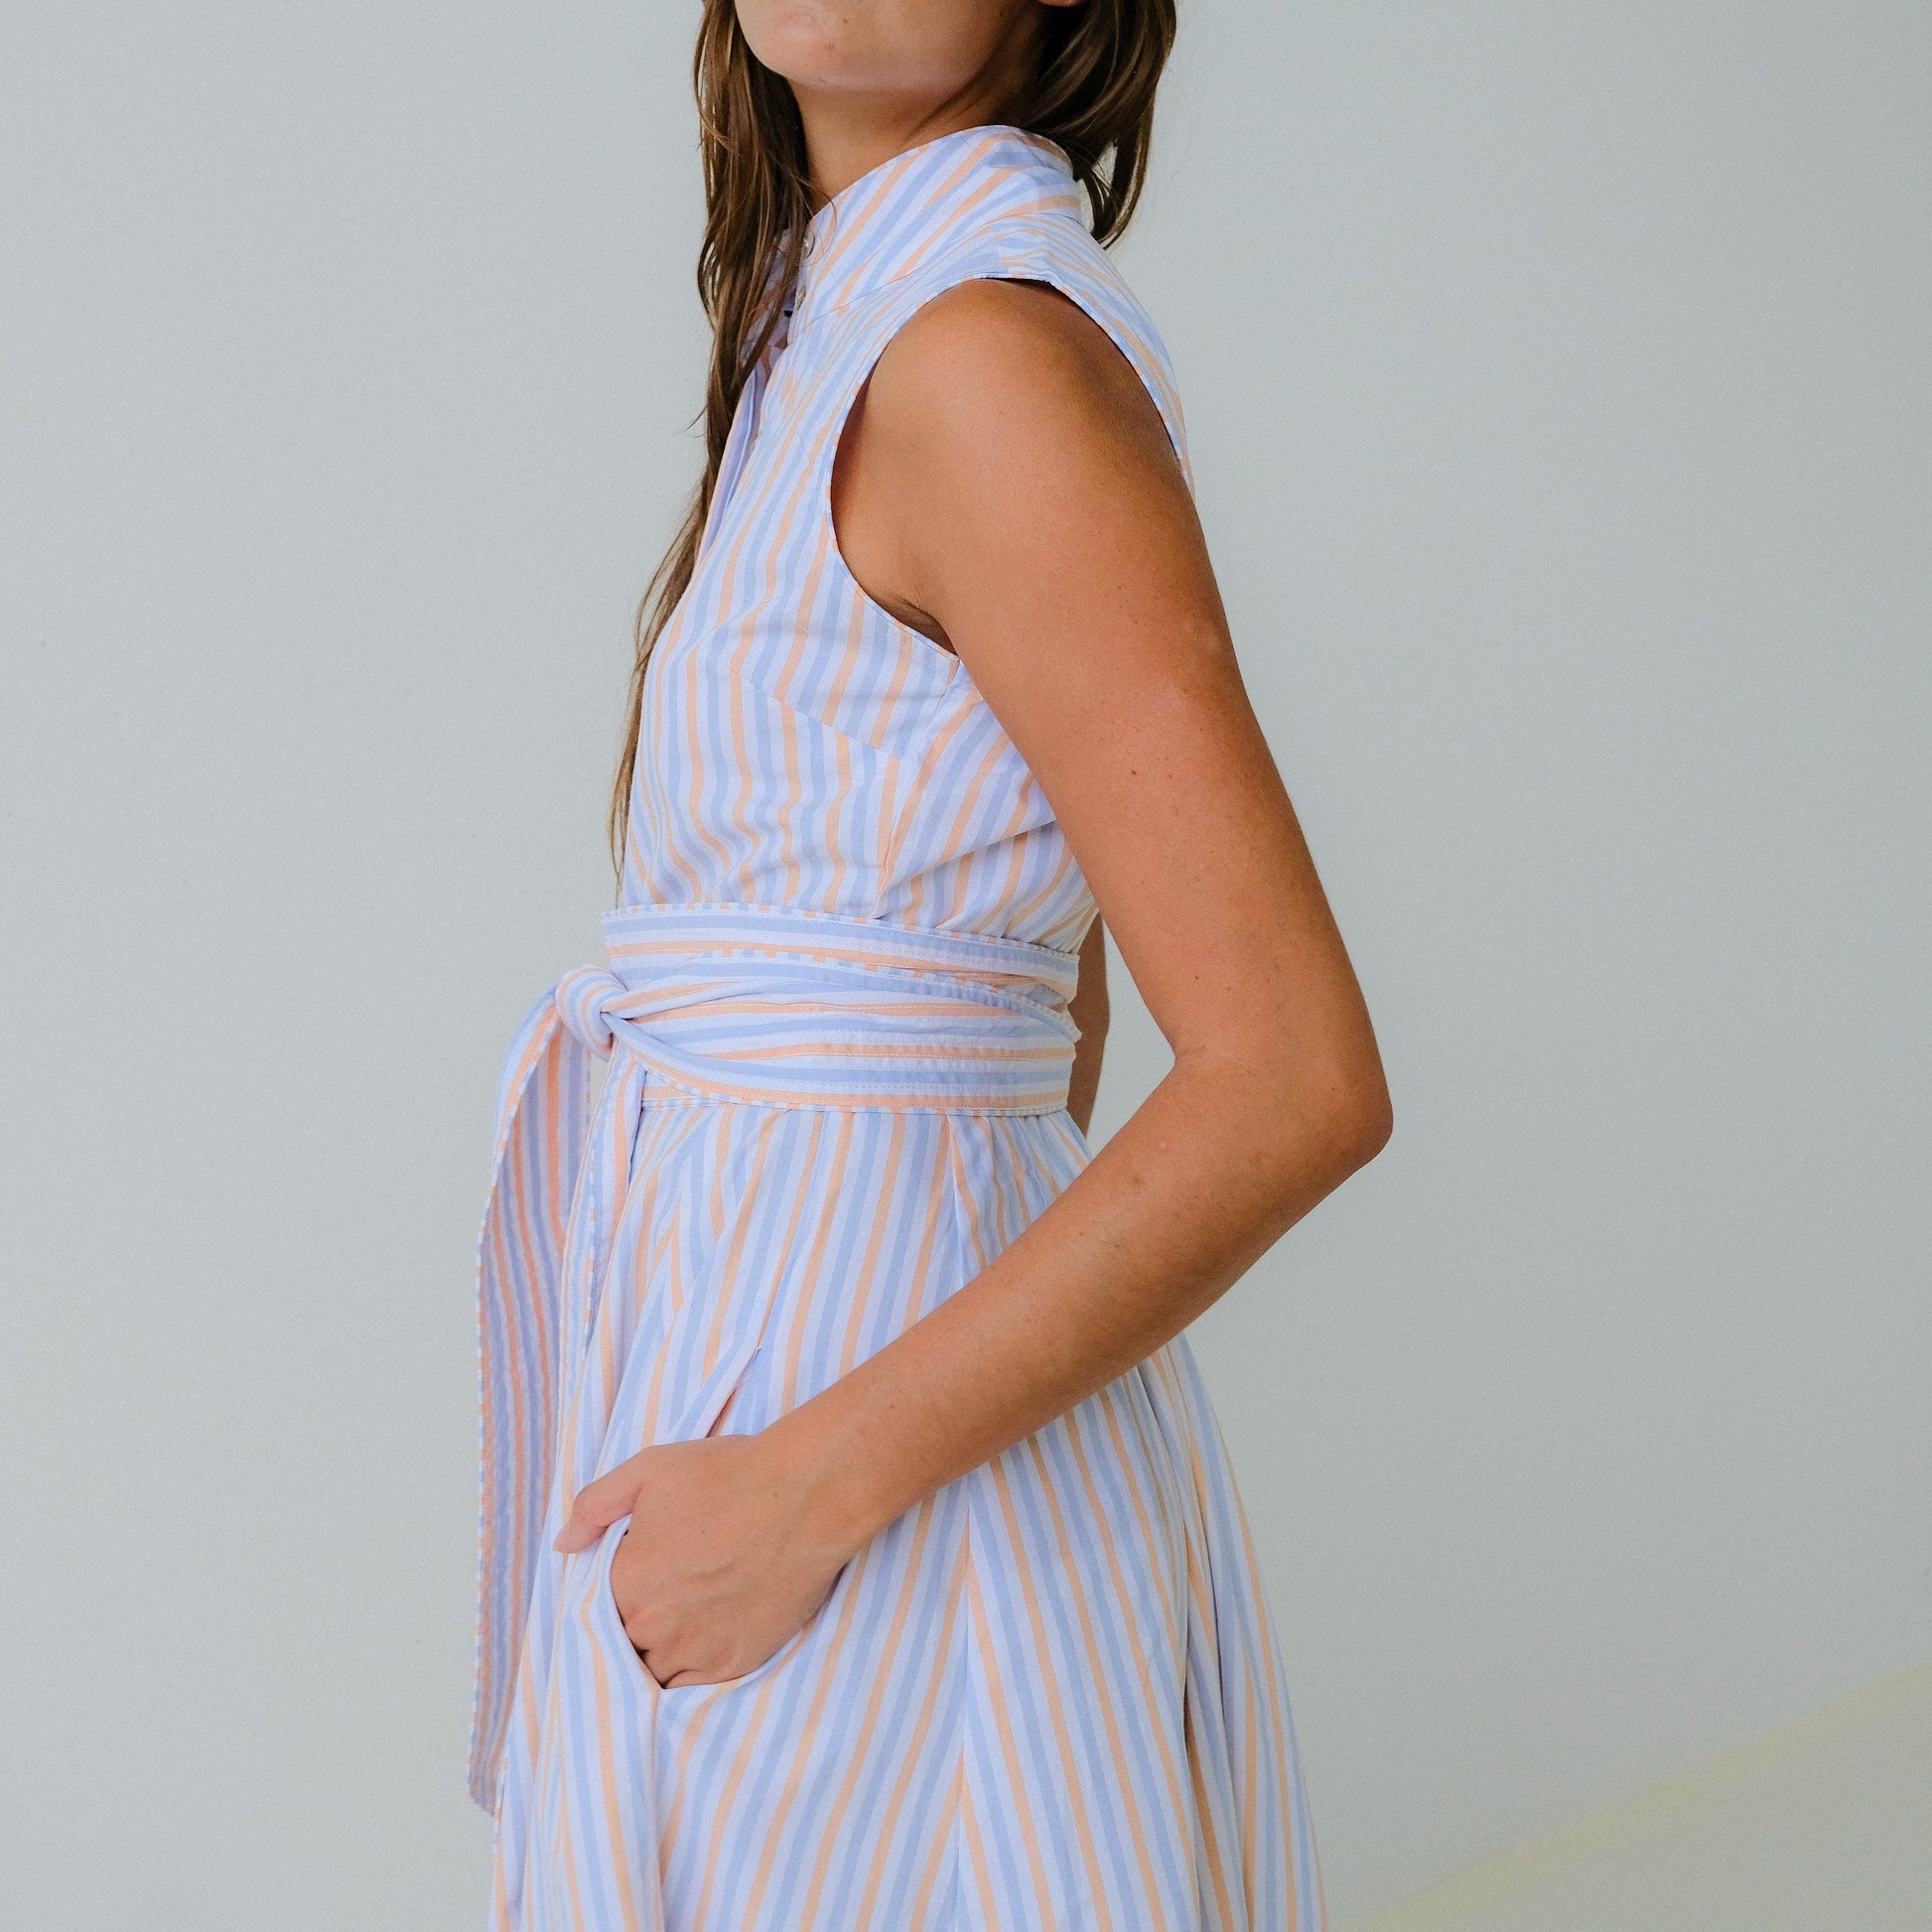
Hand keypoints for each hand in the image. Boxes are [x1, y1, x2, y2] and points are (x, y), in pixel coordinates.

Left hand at [553, 1430, 854, 1689]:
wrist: (806, 1496)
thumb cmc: (730, 1475)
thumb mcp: (650, 1469)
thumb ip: (595, 1506)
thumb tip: (563, 1545)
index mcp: (624, 1581)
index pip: (599, 1607)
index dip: (620, 1592)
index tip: (643, 1576)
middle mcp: (651, 1625)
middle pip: (625, 1643)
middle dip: (639, 1624)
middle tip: (670, 1595)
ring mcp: (693, 1650)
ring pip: (655, 1672)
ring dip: (661, 1653)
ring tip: (686, 1622)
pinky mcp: (733, 1663)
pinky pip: (692, 1687)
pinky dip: (691, 1670)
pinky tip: (705, 1642)